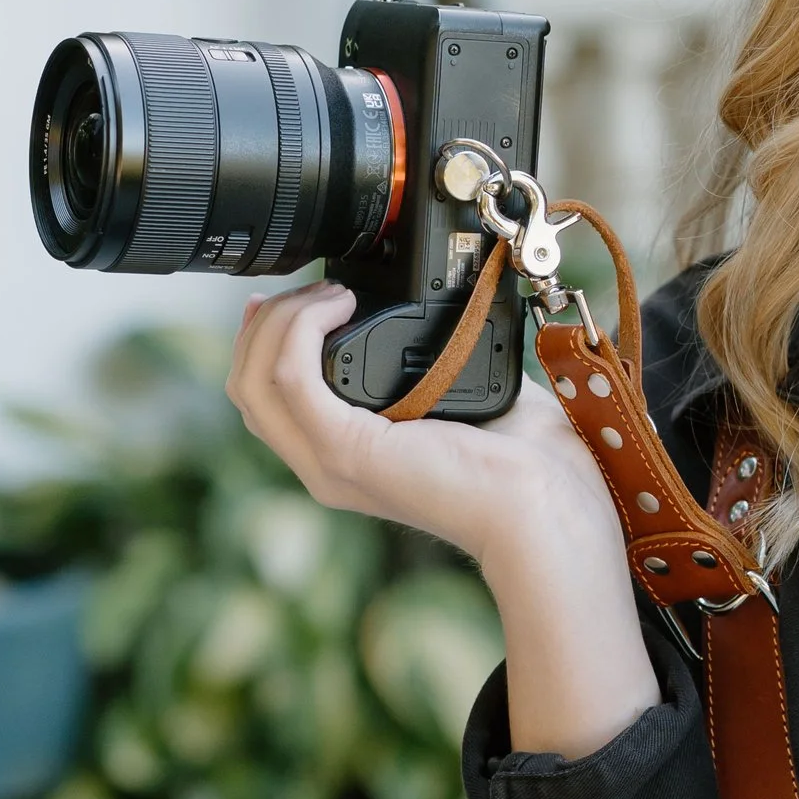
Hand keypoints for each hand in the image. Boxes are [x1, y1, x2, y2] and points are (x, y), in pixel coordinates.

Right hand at [228, 280, 659, 756]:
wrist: (550, 510)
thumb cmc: (531, 467)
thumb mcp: (474, 402)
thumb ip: (447, 366)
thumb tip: (452, 313)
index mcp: (349, 459)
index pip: (269, 402)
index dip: (267, 343)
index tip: (298, 296)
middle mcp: (326, 467)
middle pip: (247, 388)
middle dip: (266, 324)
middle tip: (315, 289)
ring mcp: (330, 463)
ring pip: (254, 380)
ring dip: (281, 320)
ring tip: (329, 292)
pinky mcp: (347, 450)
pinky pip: (289, 376)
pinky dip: (301, 327)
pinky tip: (340, 301)